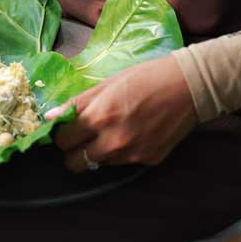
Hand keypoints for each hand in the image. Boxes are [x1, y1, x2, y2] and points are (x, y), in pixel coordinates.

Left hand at [45, 55, 197, 172]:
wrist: (190, 87)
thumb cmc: (147, 77)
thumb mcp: (108, 84)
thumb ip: (77, 104)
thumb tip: (51, 117)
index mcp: (100, 117)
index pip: (62, 141)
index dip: (60, 134)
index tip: (66, 128)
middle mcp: (114, 142)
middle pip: (74, 163)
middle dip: (73, 151)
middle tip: (82, 137)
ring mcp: (132, 155)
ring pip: (98, 164)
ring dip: (97, 152)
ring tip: (113, 130)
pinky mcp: (148, 160)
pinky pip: (122, 163)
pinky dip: (121, 152)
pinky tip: (134, 133)